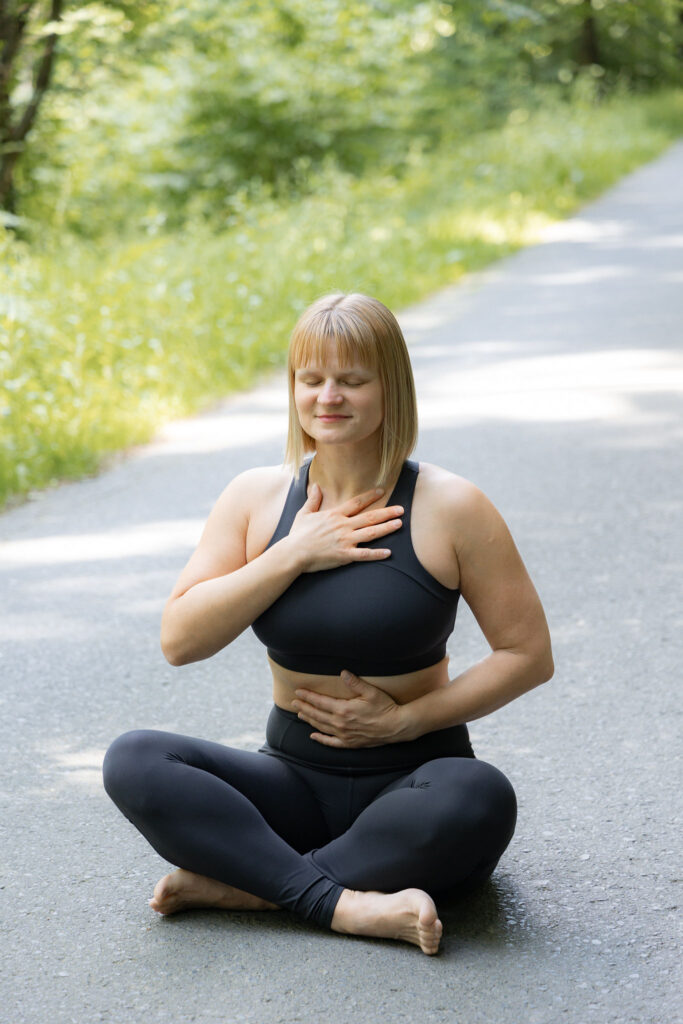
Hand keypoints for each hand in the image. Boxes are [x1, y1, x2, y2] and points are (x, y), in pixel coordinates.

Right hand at [288, 484, 402, 572]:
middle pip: (369, 517)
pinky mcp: (344, 555)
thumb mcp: (304, 514)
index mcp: (334, 515)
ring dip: (386, 528)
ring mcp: (345, 540)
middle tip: (401, 509)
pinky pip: (364, 555)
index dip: (370, 496)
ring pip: (371, 533)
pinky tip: (388, 553)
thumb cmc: (297, 535)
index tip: (382, 491)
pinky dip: (377, 554)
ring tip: (399, 524)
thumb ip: (313, 500)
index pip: (356, 503)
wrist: (293, 553)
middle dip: (387, 512)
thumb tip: (316, 486)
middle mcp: (343, 526)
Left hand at [291, 671, 405, 747]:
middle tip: (293, 702)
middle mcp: (340, 723)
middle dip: (304, 707)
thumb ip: (355, 682)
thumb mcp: (371, 691)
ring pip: (321, 727)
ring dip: (309, 720)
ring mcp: (344, 735)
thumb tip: (342, 672)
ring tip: (300, 714)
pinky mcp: (350, 743)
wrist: (396, 726)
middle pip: (317, 715)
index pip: (320, 702)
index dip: (308, 696)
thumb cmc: (385, 707)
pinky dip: (321, 739)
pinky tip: (313, 736)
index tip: (298, 691)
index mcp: (344, 709)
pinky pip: (331, 742)